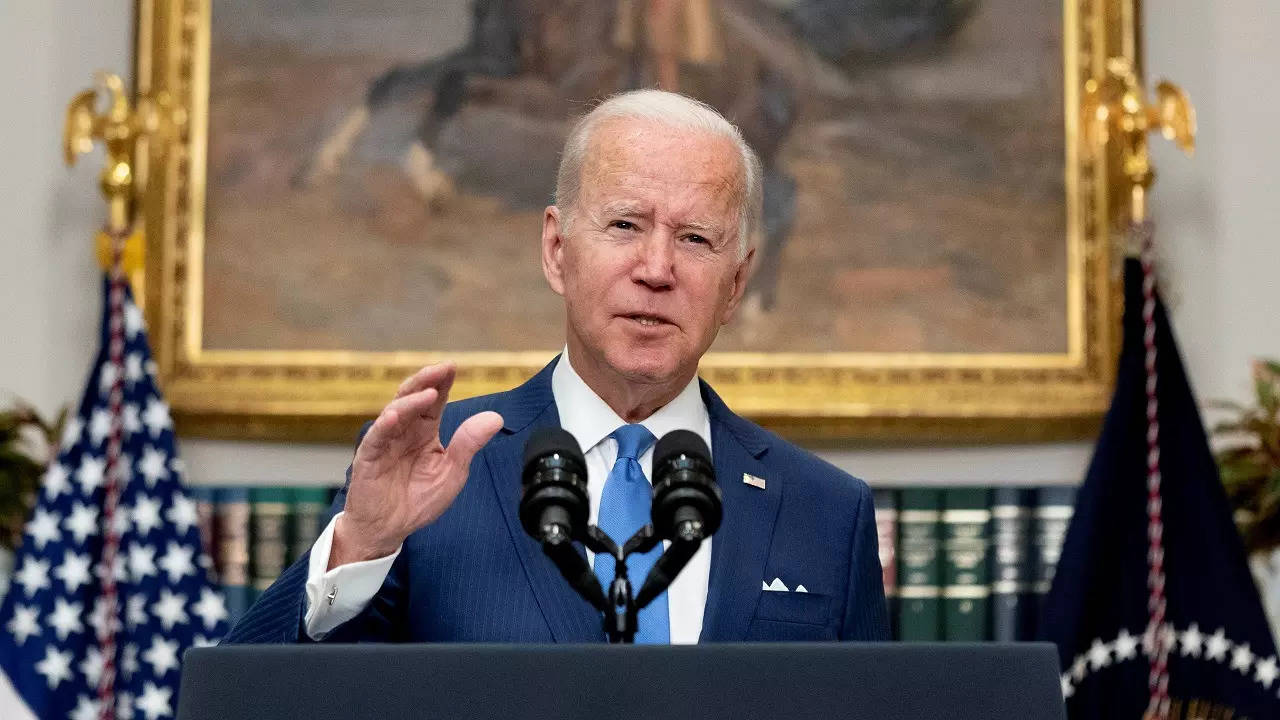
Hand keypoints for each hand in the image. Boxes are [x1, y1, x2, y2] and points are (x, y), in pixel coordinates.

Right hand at [329, 362, 502, 568]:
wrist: (389, 529)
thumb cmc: (417, 500)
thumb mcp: (452, 472)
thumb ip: (468, 444)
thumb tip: (495, 418)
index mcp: (424, 432)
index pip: (434, 401)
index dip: (442, 382)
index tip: (453, 367)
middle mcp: (404, 431)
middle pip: (412, 396)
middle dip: (426, 380)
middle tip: (442, 369)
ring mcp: (386, 441)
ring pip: (395, 411)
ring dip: (411, 400)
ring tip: (429, 392)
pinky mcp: (369, 457)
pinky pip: (376, 437)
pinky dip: (385, 425)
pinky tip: (395, 415)